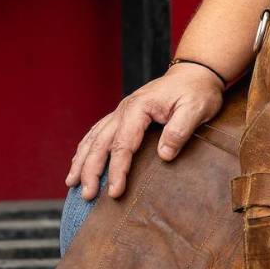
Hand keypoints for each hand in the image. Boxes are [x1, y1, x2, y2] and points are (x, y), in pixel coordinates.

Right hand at [66, 63, 223, 200]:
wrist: (195, 72)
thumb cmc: (197, 91)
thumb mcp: (196, 109)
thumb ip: (179, 130)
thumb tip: (163, 156)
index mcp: (139, 108)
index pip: (123, 144)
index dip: (117, 170)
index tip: (114, 193)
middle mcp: (124, 109)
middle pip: (101, 143)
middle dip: (91, 171)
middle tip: (87, 196)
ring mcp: (121, 112)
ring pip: (94, 138)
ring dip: (82, 161)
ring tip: (72, 184)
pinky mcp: (123, 115)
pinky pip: (98, 133)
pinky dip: (86, 149)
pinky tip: (79, 163)